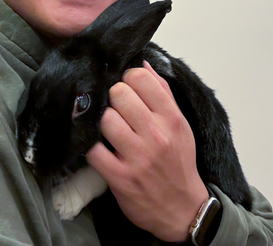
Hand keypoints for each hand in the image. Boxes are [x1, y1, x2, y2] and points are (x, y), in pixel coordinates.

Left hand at [86, 61, 208, 241]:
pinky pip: (92, 150)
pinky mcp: (119, 177)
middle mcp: (155, 134)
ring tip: (107, 128)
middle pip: (118, 94)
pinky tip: (96, 145)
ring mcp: (137, 156)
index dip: (126, 78)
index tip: (125, 88)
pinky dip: (89, 145)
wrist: (183, 209)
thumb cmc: (179, 162)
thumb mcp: (180, 126)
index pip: (140, 78)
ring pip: (104, 118)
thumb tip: (141, 64)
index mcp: (171, 118)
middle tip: (115, 109)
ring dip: (102, 121)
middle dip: (113, 98)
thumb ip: (162, 93)